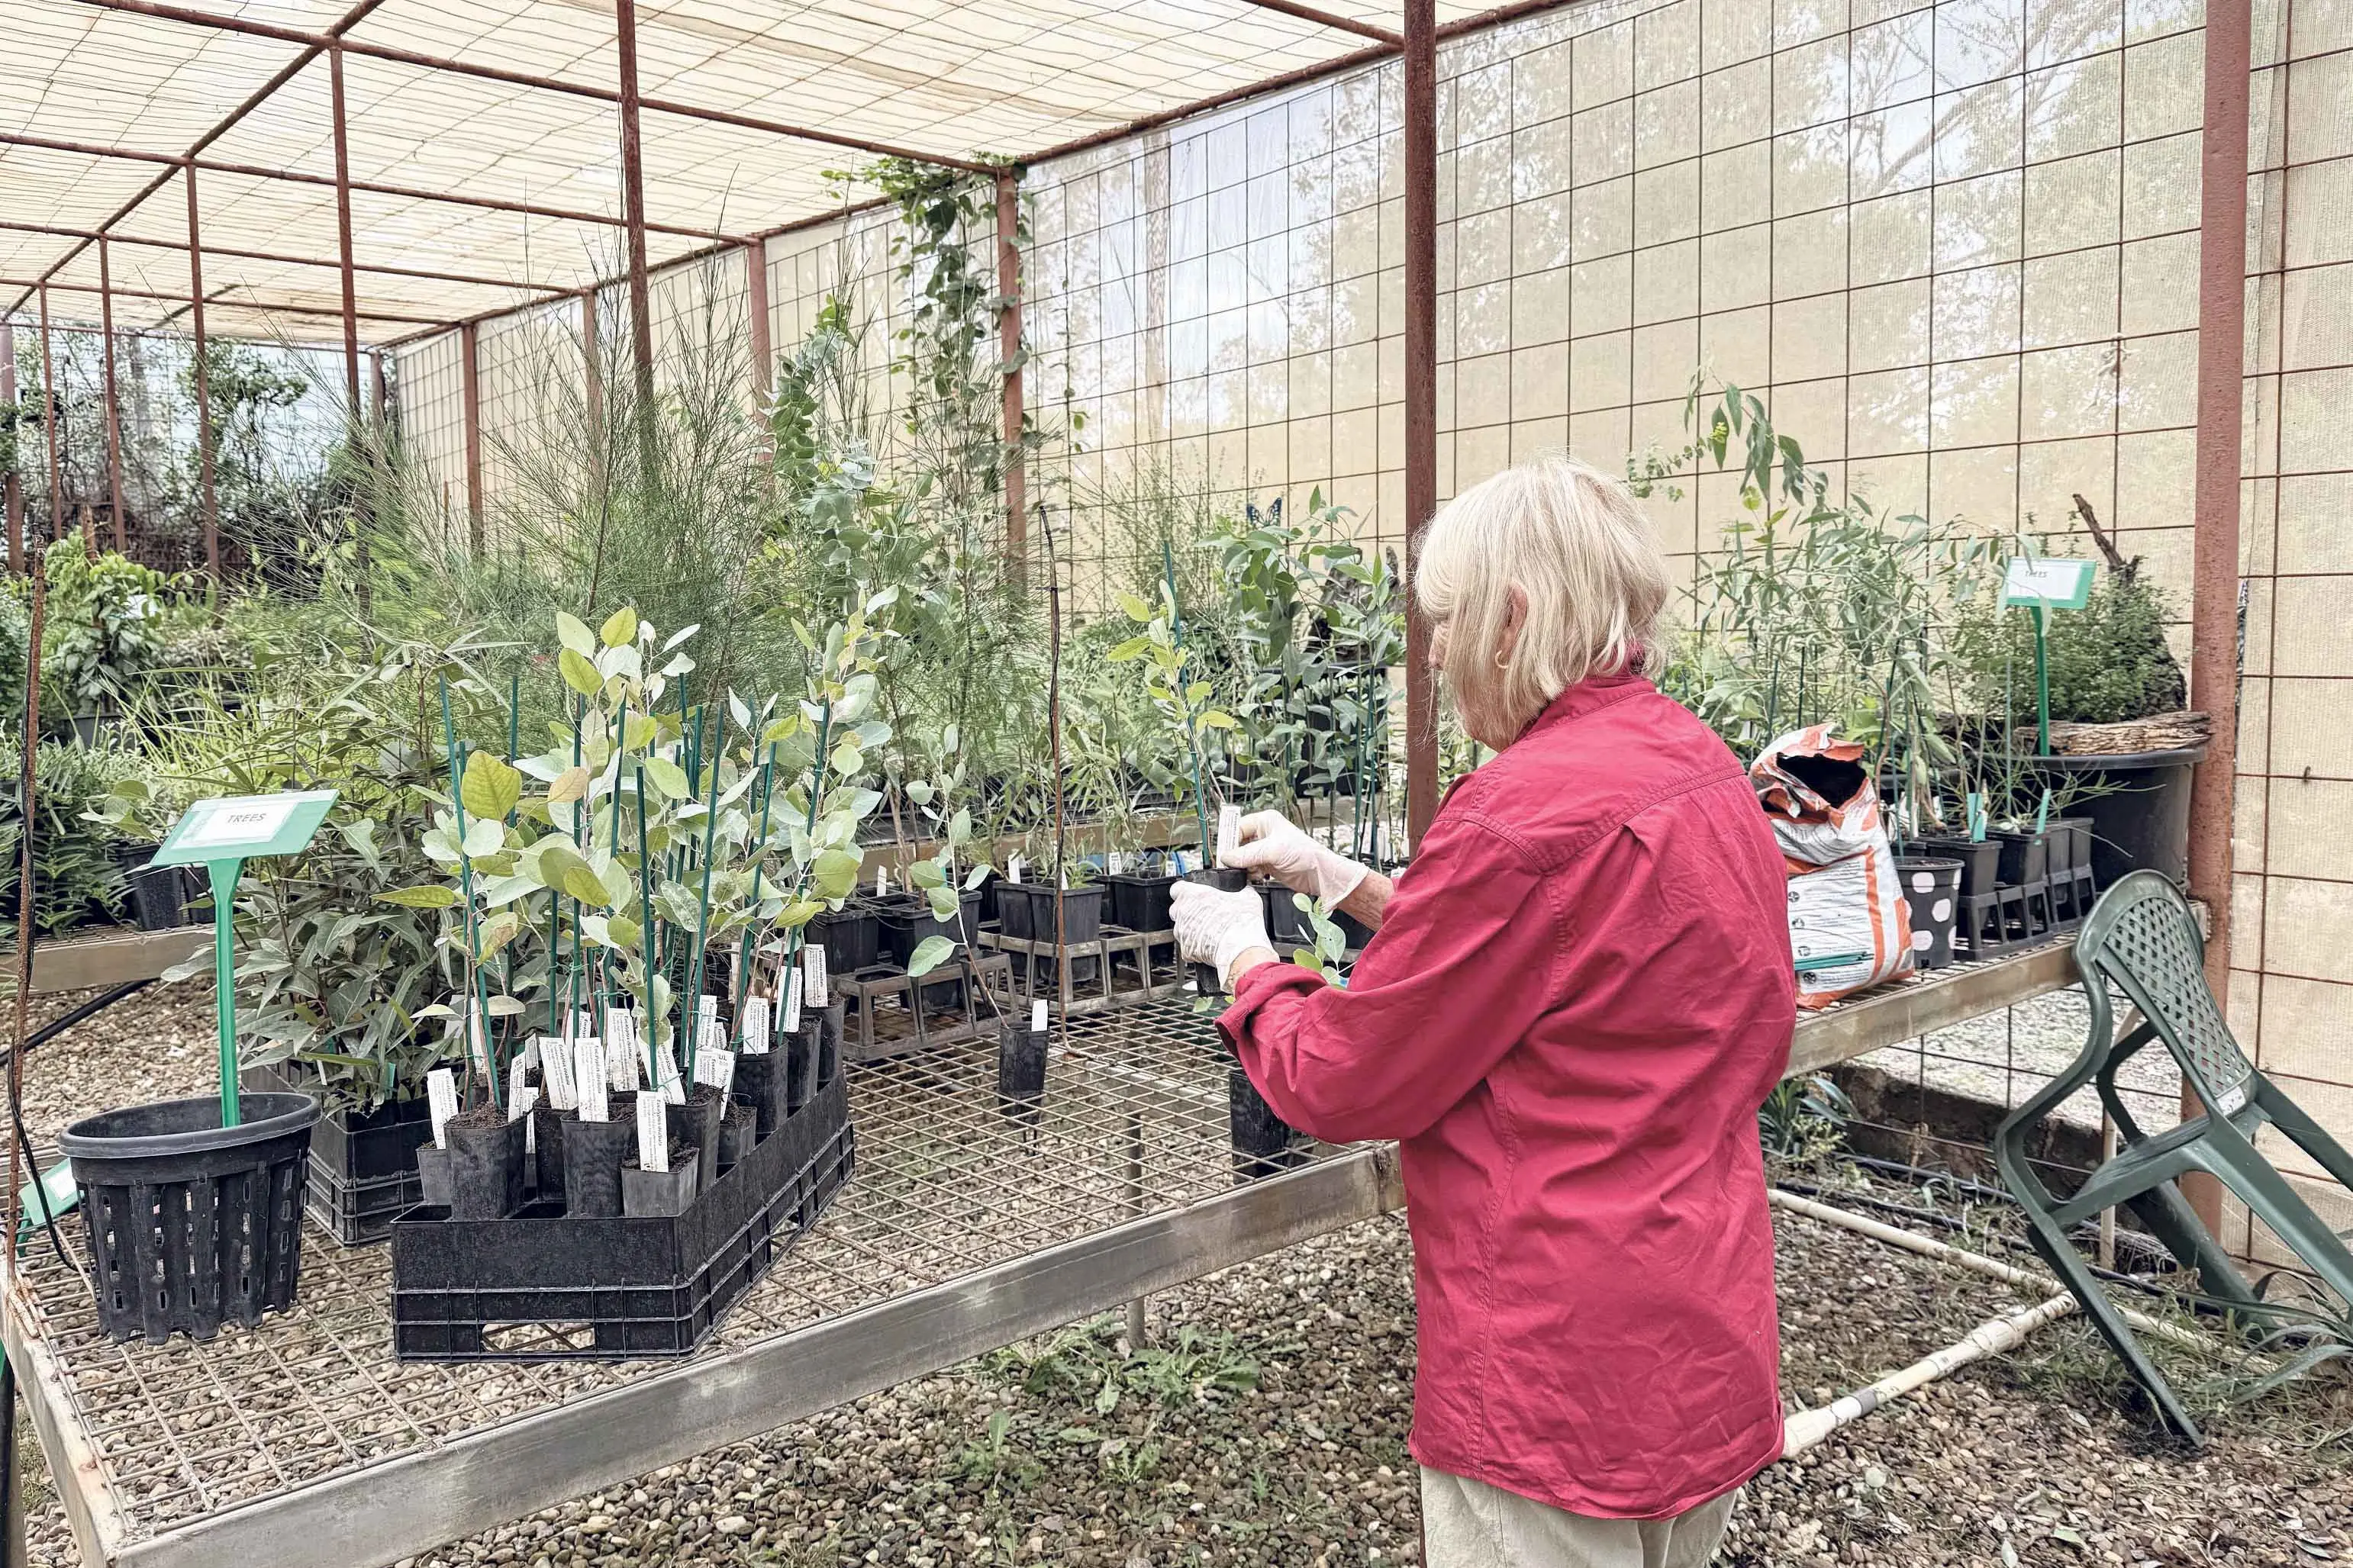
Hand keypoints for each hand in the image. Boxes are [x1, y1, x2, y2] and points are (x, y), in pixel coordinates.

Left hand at [1171, 880, 1271, 986]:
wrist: (1240, 950)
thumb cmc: (1240, 923)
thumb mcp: (1249, 899)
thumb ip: (1243, 892)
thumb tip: (1246, 892)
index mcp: (1193, 895)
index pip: (1177, 888)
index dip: (1186, 892)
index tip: (1194, 895)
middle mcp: (1183, 912)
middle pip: (1177, 909)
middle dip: (1189, 912)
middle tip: (1206, 914)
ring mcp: (1182, 932)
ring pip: (1181, 929)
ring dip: (1192, 929)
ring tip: (1211, 932)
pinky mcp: (1185, 950)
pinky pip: (1187, 947)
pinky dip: (1196, 946)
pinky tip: (1210, 945)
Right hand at [1225, 811, 1368, 905]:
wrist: (1318, 873)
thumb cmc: (1304, 853)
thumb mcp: (1272, 850)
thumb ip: (1247, 854)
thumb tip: (1227, 858)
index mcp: (1265, 821)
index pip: (1238, 827)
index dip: (1230, 840)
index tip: (1224, 853)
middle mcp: (1264, 834)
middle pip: (1239, 843)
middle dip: (1236, 856)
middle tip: (1232, 865)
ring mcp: (1265, 850)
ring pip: (1243, 858)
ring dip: (1243, 866)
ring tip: (1250, 871)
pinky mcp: (1267, 864)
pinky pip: (1250, 868)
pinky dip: (1250, 873)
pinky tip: (1257, 876)